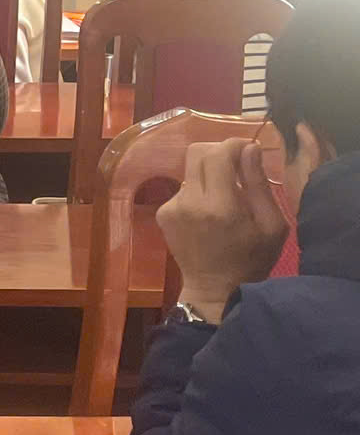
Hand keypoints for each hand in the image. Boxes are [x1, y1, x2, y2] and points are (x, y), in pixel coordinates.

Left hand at [156, 138, 288, 314]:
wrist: (215, 289)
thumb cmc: (252, 258)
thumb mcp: (271, 225)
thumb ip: (258, 184)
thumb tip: (249, 149)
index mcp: (220, 205)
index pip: (217, 154)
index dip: (233, 144)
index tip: (247, 149)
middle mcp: (189, 201)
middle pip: (197, 153)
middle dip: (219, 153)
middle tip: (236, 167)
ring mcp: (171, 207)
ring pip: (190, 171)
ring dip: (209, 175)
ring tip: (225, 199)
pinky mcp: (163, 213)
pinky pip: (183, 189)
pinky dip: (198, 192)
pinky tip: (208, 213)